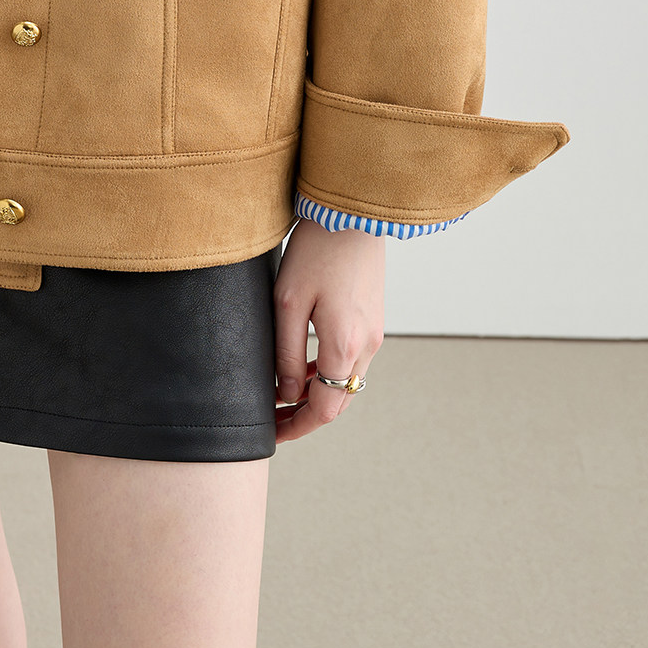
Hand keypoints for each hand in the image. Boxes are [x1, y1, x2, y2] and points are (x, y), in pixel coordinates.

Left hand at [272, 215, 384, 443]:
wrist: (352, 213)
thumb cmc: (316, 250)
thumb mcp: (287, 303)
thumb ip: (287, 354)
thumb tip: (286, 394)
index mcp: (344, 345)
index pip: (324, 409)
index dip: (297, 427)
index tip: (272, 434)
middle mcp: (366, 345)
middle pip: (338, 400)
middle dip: (306, 415)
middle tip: (273, 418)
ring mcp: (374, 333)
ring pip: (347, 382)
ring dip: (318, 394)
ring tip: (284, 394)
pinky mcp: (374, 320)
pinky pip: (353, 361)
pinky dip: (331, 372)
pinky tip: (307, 366)